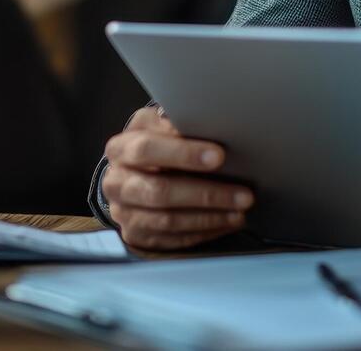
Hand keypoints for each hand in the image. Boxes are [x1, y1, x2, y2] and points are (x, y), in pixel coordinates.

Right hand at [102, 105, 253, 250]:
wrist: (129, 174)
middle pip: (160, 191)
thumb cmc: (152, 145)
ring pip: (168, 220)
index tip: (219, 156)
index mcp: (121, 149)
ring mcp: (124, 213)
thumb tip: (202, 121)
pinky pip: (173, 239)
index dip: (184, 153)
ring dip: (210, 217)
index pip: (148, 149)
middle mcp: (116, 183)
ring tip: (240, 212)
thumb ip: (173, 123)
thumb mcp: (155, 126)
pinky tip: (226, 222)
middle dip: (206, 194)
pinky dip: (204, 232)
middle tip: (243, 194)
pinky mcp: (137, 235)